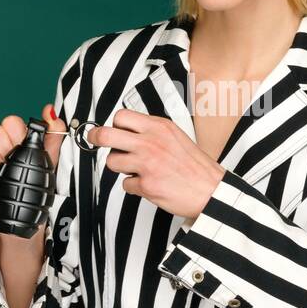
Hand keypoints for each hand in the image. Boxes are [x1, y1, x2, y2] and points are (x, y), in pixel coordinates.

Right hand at [0, 104, 65, 216]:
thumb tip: (50, 110)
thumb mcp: (52, 156)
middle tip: (15, 160)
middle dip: (6, 147)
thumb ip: (53, 131)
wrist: (29, 211)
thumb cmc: (39, 182)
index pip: (10, 122)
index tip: (23, 143)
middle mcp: (0, 146)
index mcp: (18, 138)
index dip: (17, 132)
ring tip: (7, 173)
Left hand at [88, 108, 223, 221]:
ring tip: (135, 169)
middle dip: (96, 138)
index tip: (112, 130)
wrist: (211, 190)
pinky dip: (135, 186)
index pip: (122, 116)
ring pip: (112, 162)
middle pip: (106, 134)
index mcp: (159, 127)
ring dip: (120, 167)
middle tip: (94, 140)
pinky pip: (125, 184)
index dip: (114, 124)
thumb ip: (152, 132)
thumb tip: (127, 131)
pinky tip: (149, 184)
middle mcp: (151, 143)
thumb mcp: (175, 136)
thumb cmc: (195, 166)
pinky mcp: (146, 185)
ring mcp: (147, 164)